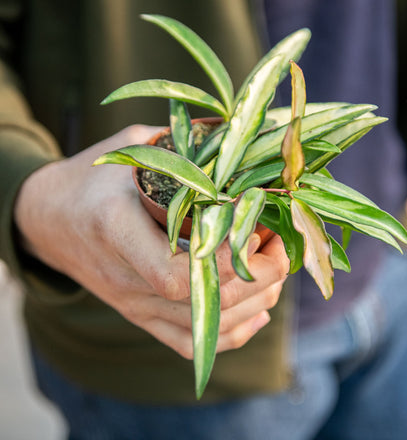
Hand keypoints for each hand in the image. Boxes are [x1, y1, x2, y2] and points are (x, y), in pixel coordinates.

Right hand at [14, 125, 289, 357]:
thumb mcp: (130, 148)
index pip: (176, 273)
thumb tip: (243, 139)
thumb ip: (183, 145)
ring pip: (206, 329)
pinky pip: (189, 342)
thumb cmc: (93, 178)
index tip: (265, 230)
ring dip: (255, 303)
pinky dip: (233, 332)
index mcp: (116, 229)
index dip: (231, 261)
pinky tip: (257, 309)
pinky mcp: (140, 316)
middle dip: (260, 279)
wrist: (50, 218)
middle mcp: (125, 278)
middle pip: (204, 303)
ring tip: (274, 269)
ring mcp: (133, 304)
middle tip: (280, 244)